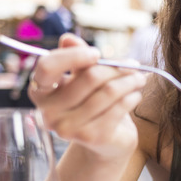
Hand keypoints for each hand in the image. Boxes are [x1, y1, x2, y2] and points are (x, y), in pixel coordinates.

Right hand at [29, 34, 145, 161]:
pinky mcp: (92, 137)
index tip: (97, 53)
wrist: (106, 142)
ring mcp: (69, 128)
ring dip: (130, 81)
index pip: (47, 66)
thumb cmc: (92, 103)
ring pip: (108, 91)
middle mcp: (49, 112)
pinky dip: (132, 97)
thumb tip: (67, 38)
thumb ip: (76, 58)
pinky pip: (119, 107)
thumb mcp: (82, 78)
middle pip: (89, 77)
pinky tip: (136, 95)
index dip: (73, 56)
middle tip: (134, 65)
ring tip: (140, 78)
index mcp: (40, 92)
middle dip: (116, 68)